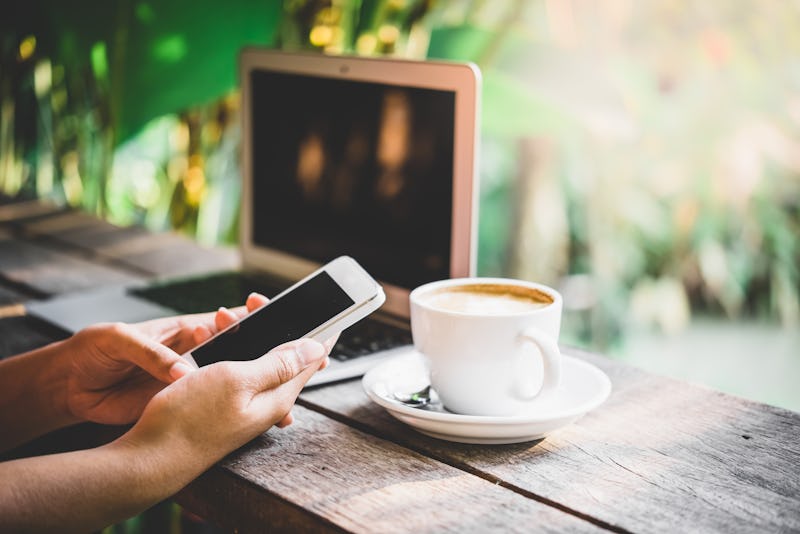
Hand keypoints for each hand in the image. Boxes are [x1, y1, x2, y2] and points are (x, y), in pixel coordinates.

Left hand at [62, 294, 270, 424]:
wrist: (68, 386)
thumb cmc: (93, 349)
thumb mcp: (121, 340)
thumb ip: (153, 354)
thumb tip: (184, 373)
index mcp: (184, 330)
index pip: (225, 321)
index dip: (250, 317)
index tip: (270, 314)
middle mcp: (193, 355)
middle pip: (237, 354)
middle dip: (265, 355)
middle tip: (291, 358)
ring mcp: (188, 383)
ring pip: (229, 384)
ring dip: (254, 387)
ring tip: (284, 396)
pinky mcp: (178, 405)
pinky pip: (208, 409)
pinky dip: (231, 414)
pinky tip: (252, 420)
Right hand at [122, 326, 332, 468]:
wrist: (148, 459)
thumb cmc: (189, 420)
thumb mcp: (238, 381)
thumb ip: (279, 364)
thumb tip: (318, 350)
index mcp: (278, 395)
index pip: (311, 359)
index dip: (319, 331)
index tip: (329, 309)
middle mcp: (267, 402)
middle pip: (284, 355)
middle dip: (272, 325)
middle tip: (252, 302)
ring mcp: (245, 406)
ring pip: (256, 360)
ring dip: (243, 336)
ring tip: (217, 319)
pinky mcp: (224, 408)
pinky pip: (235, 371)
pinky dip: (225, 352)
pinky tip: (207, 343)